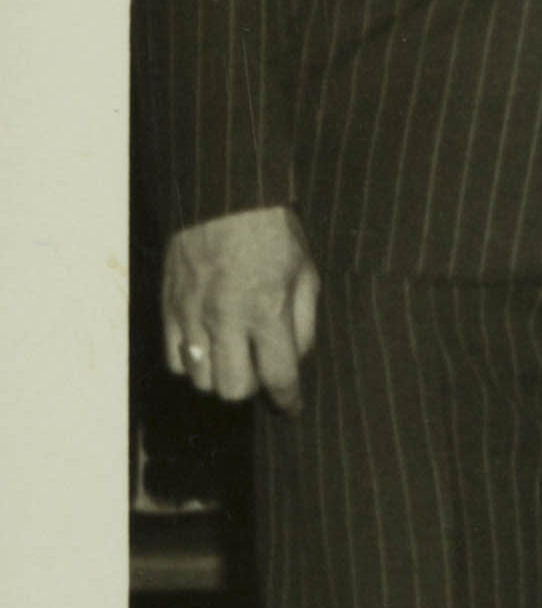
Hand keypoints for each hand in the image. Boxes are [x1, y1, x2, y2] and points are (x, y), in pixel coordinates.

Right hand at [158, 208, 319, 413]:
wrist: (222, 199)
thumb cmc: (274, 234)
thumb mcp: (307, 273)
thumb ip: (304, 323)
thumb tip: (295, 360)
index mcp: (266, 309)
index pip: (277, 376)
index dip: (287, 400)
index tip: (291, 408)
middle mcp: (225, 318)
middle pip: (232, 389)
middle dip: (252, 388)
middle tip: (261, 372)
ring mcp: (190, 315)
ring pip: (200, 380)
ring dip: (220, 376)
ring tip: (234, 357)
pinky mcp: (166, 308)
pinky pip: (174, 359)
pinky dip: (192, 362)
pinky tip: (208, 347)